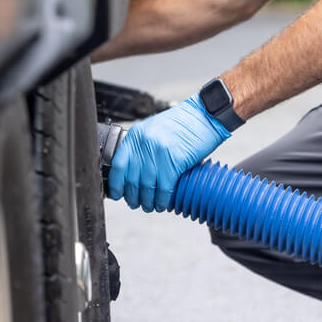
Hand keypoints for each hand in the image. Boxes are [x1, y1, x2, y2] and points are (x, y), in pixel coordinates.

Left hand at [107, 95, 231, 211]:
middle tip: (136, 203)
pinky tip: (163, 204)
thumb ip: (143, 147)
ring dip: (147, 201)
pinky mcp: (175, 161)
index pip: (118, 165)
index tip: (117, 194)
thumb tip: (136, 173)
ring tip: (150, 206)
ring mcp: (159, 152)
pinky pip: (164, 187)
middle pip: (132, 179)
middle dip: (132, 196)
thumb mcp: (155, 130)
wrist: (205, 115)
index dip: (116, 184)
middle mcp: (145, 143)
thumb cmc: (184, 123)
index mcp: (137, 135)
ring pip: (147, 186)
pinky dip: (162, 199)